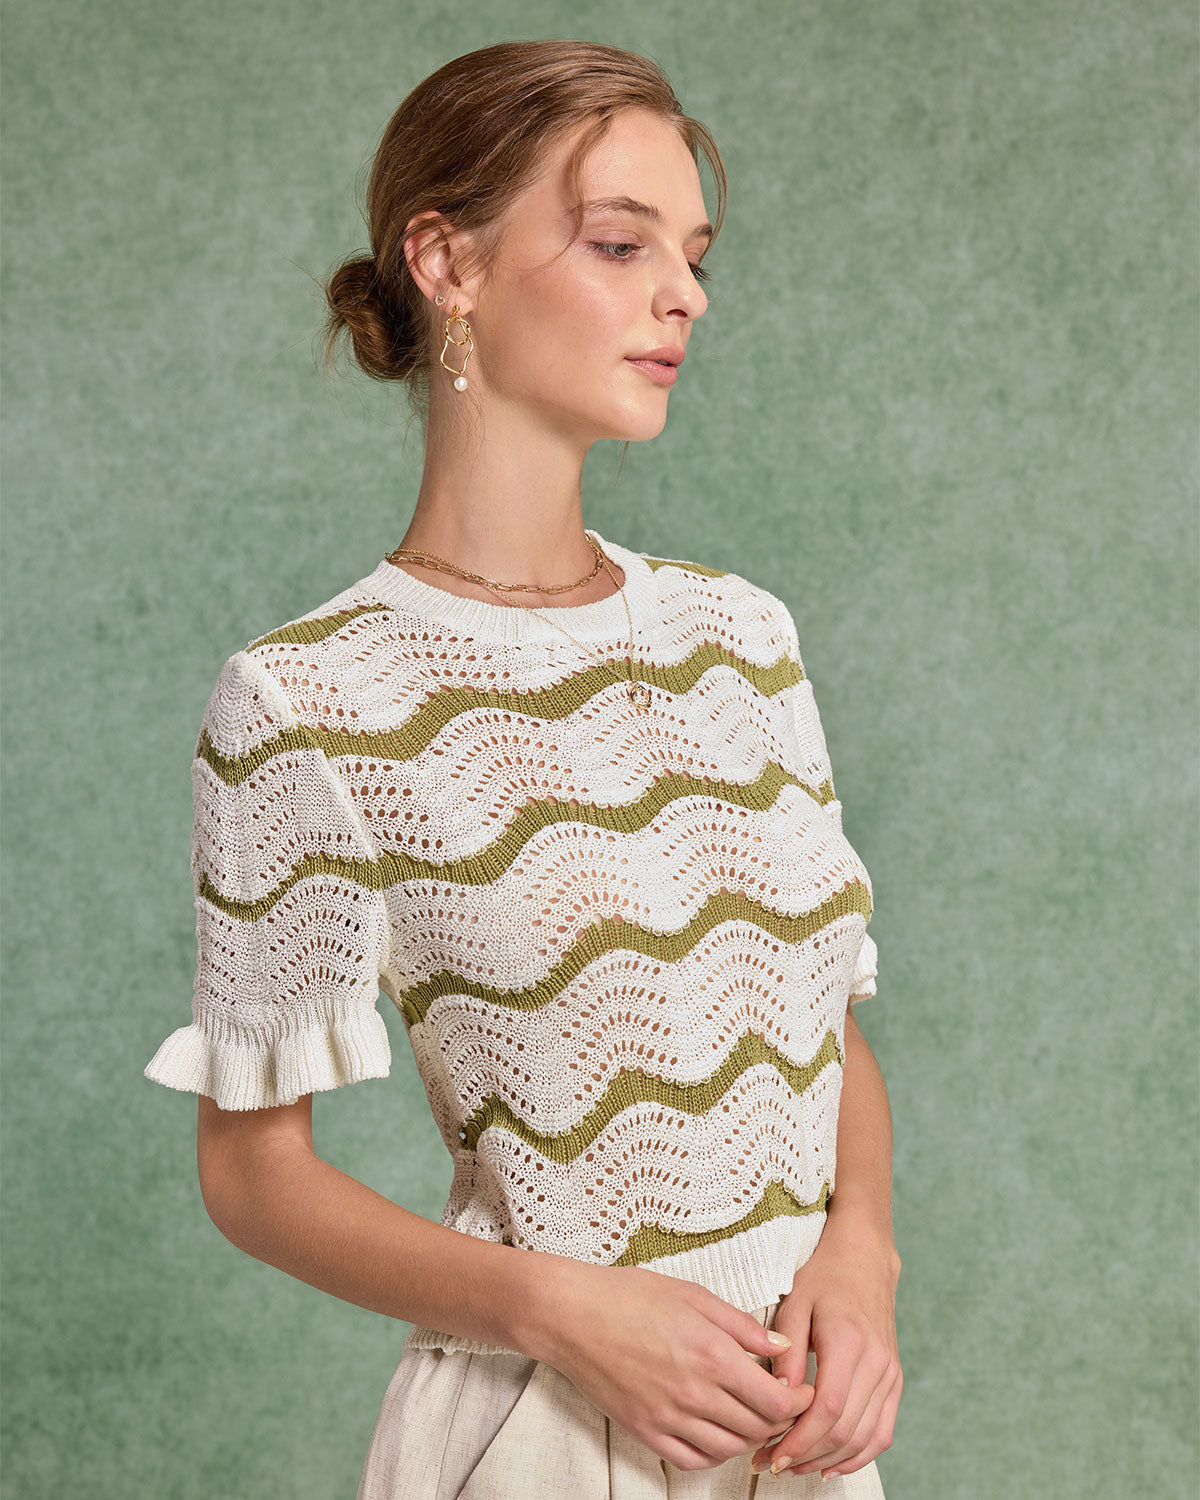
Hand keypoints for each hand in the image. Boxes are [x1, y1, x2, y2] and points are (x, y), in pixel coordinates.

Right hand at [537, 1262, 819, 1471]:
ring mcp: (667, 1416)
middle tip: (784, 1405)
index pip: (774, 1400)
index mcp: (710, 1354)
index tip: (803, 1392)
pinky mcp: (644, 1430)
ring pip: (728, 1448)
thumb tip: (781, 1348)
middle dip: (780, 1420)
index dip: (798, 1402)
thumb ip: (741, 1326)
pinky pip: (691, 1459)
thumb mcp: (693, 1295)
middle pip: (756, 1427)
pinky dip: (714, 1452)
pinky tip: (717, 1432)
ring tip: (752, 1417)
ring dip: (749, 1437)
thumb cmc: (629, 1295)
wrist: (571, 1314)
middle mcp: (693, 1392)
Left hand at [750, 1226, 901, 1479]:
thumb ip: (786, 1351)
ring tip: (793, 1467)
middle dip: (805, 1456)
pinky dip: (858, 1456)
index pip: (827, 1409)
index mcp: (849, 1341)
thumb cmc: (824, 1275)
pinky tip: (830, 1465)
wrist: (865, 1256)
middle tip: (771, 1464)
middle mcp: (876, 1362)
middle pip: (845, 1430)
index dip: (798, 1441)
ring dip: (828, 1461)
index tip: (770, 1455)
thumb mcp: (795, 1302)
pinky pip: (882, 1432)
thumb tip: (779, 1397)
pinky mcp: (895, 1380)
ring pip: (864, 1438)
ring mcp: (890, 1373)